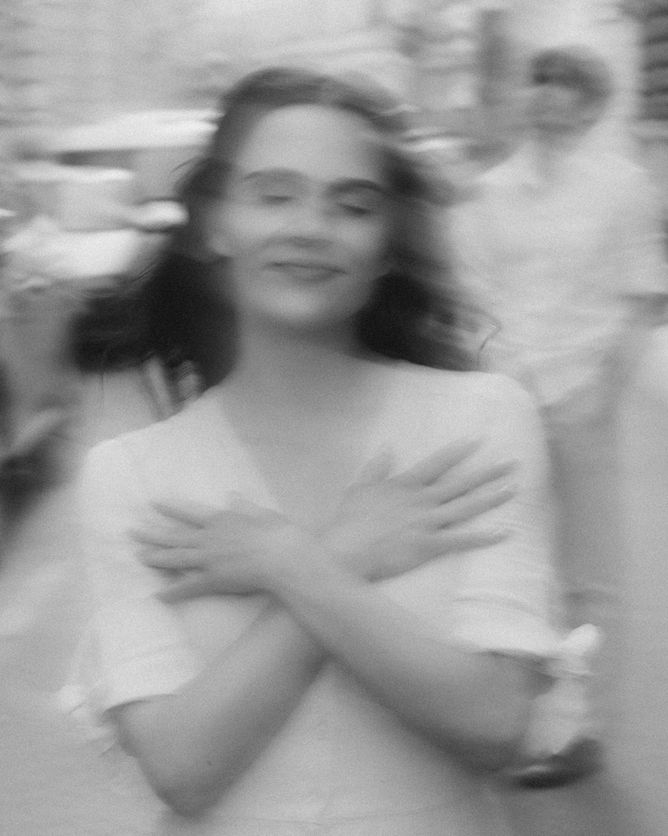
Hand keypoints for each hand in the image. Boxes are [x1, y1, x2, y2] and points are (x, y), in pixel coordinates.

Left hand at [132, 497, 314, 601]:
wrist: (282, 556)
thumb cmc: (277, 533)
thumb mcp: (261, 513)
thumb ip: (244, 506)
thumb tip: (232, 494)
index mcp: (221, 519)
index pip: (190, 512)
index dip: (171, 508)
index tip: (154, 503)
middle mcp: (209, 538)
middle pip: (175, 536)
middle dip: (152, 533)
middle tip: (132, 532)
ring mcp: (209, 559)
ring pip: (176, 558)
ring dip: (156, 558)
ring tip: (138, 557)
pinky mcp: (213, 579)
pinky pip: (188, 587)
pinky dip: (173, 592)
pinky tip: (158, 596)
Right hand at [320, 439, 515, 580]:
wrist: (345, 549)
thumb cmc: (349, 521)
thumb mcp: (360, 487)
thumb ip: (376, 466)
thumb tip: (387, 446)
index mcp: (405, 485)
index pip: (437, 464)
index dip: (458, 452)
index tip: (478, 441)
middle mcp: (421, 500)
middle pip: (461, 483)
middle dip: (488, 472)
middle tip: (512, 463)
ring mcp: (426, 522)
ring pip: (466, 507)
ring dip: (491, 498)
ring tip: (513, 488)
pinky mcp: (428, 545)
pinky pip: (462, 540)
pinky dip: (484, 537)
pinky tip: (504, 532)